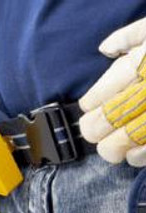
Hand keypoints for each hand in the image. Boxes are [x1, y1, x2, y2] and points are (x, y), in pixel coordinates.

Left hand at [79, 17, 145, 166]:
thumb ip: (130, 37)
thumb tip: (104, 49)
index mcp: (140, 67)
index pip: (92, 101)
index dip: (90, 106)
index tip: (93, 106)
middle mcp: (145, 96)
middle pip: (96, 128)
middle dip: (93, 129)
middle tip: (100, 127)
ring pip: (114, 147)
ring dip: (111, 147)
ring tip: (117, 140)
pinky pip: (143, 156)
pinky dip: (135, 157)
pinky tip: (135, 150)